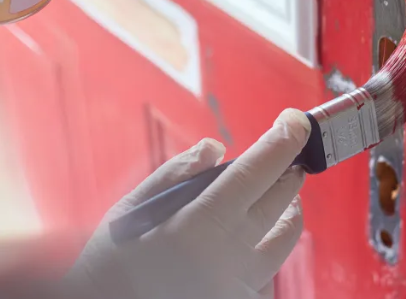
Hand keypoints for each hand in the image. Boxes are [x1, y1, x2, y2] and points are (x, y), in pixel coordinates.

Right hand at [72, 109, 310, 298]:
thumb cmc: (109, 265)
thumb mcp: (130, 210)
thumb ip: (176, 174)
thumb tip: (215, 147)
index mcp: (199, 226)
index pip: (257, 173)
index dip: (282, 143)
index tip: (296, 123)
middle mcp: (228, 257)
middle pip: (280, 202)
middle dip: (287, 172)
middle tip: (287, 156)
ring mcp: (239, 286)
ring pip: (285, 240)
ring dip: (288, 211)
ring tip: (281, 198)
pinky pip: (270, 274)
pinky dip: (268, 251)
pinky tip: (254, 242)